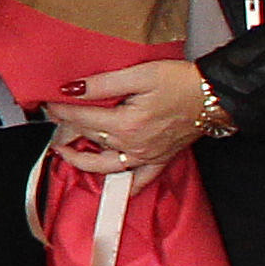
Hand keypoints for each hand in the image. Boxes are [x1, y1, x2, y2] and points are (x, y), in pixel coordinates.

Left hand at [48, 59, 213, 173]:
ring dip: (83, 161)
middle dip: (67, 131)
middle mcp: (133, 145)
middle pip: (90, 139)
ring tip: (65, 154)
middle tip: (53, 122)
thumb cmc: (180, 82)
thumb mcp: (139, 75)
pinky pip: (141, 180)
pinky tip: (114, 190)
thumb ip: (102, 84)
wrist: (215, 95)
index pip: (82, 118)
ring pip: (107, 165)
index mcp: (125, 124)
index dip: (61, 110)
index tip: (49, 102)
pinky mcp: (160, 159)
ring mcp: (146, 155)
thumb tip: (72, 88)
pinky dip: (126, 188)